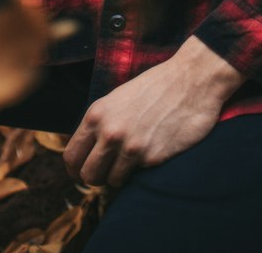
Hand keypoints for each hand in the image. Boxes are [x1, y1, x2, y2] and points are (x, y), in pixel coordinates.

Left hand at [62, 36, 244, 189]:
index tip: (81, 172)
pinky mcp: (152, 158)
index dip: (75, 168)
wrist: (190, 79)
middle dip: (96, 177)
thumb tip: (88, 149)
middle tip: (107, 171)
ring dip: (119, 176)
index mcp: (97, 114)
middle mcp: (109, 133)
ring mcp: (130, 147)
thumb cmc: (154, 87)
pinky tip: (150, 153)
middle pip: (87, 175)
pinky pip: (136, 178)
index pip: (71, 156)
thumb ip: (101, 123)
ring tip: (130, 161)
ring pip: (110, 182)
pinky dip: (140, 171)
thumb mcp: (117, 99)